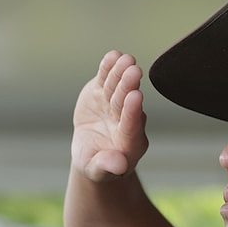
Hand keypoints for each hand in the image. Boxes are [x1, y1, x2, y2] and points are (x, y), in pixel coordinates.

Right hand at [71, 51, 148, 181]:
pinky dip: (109, 68)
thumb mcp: (97, 171)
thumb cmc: (96, 165)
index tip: (135, 97)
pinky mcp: (104, 93)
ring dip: (121, 73)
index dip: (132, 111)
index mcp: (128, 142)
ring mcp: (115, 105)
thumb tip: (119, 166)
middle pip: (126, 102)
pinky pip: (106, 80)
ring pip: (118, 87)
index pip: (131, 125)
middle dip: (128, 87)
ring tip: (126, 59)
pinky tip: (113, 55)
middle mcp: (125, 120)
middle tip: (134, 71)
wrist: (92, 152)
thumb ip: (106, 167)